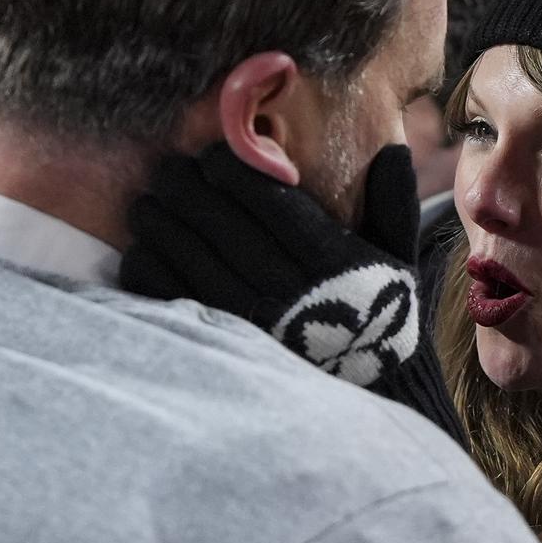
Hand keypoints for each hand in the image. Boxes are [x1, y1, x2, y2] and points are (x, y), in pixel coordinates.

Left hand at [125, 143, 450, 418]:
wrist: (376, 392)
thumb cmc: (380, 313)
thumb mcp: (399, 258)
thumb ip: (394, 205)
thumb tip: (393, 150)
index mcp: (333, 261)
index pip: (272, 203)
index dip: (234, 172)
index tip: (212, 155)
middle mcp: (293, 291)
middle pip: (225, 227)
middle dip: (187, 190)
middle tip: (168, 170)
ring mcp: (257, 322)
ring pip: (194, 260)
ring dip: (162, 226)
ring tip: (146, 204)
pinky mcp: (229, 347)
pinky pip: (177, 302)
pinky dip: (151, 273)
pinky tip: (142, 251)